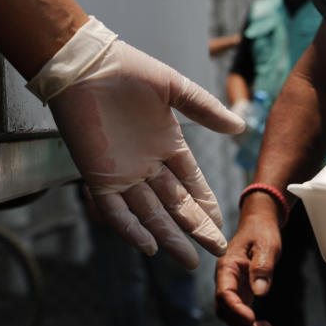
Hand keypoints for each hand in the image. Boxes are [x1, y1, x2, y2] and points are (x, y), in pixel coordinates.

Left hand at [34, 19, 244, 269]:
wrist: (86, 65)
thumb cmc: (129, 71)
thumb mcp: (175, 89)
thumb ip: (206, 110)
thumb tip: (239, 127)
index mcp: (167, 145)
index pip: (192, 184)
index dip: (206, 206)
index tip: (221, 226)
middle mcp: (147, 165)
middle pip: (176, 205)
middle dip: (196, 229)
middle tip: (216, 251)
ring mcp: (123, 173)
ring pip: (150, 214)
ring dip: (168, 237)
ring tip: (188, 260)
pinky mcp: (97, 176)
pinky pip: (115, 210)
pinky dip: (130, 229)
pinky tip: (149, 246)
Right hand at [214, 195, 281, 325]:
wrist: (259, 224)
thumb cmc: (262, 232)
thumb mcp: (267, 245)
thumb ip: (263, 267)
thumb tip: (259, 291)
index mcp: (227, 265)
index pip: (224, 293)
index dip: (235, 309)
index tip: (251, 318)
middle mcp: (225, 278)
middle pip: (224, 308)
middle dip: (240, 322)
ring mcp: (231, 285)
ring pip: (229, 313)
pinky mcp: (239, 290)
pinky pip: (238, 310)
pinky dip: (248, 321)